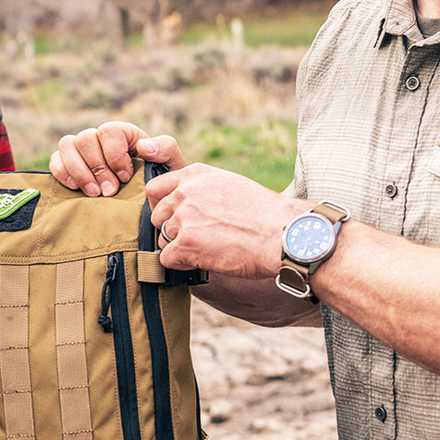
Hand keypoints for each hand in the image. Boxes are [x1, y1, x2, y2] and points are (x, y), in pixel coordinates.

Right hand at [49, 120, 187, 195]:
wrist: (148, 201)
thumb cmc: (161, 180)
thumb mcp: (172, 164)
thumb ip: (166, 149)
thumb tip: (144, 147)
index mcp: (124, 133)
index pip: (109, 131)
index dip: (114, 154)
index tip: (125, 177)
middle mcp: (100, 138)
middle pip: (86, 138)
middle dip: (97, 168)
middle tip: (110, 192)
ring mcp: (82, 151)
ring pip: (67, 145)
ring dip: (78, 171)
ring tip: (94, 194)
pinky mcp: (69, 166)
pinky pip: (55, 160)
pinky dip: (62, 173)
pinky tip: (76, 188)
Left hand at [148, 163, 306, 279]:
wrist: (283, 234)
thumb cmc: (264, 214)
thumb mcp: (230, 185)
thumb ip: (202, 190)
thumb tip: (184, 204)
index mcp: (195, 174)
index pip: (156, 188)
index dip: (163, 206)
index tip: (175, 217)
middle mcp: (185, 192)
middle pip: (157, 216)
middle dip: (172, 229)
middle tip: (197, 238)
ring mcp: (184, 218)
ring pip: (162, 238)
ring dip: (179, 247)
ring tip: (208, 249)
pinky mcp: (186, 244)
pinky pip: (166, 259)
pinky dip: (182, 264)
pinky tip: (204, 261)